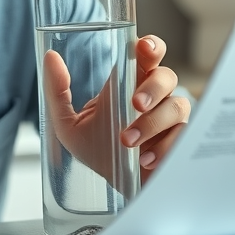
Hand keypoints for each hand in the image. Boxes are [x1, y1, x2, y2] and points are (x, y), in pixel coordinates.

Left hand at [42, 35, 187, 186]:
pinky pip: (183, 137)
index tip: (144, 48)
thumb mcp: (68, 124)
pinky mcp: (180, 143)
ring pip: (177, 106)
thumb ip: (57, 91)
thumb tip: (51, 57)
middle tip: (136, 104)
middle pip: (166, 76)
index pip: (147, 55)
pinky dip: (165, 148)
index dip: (151, 46)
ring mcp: (170, 119)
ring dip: (153, 123)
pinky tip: (146, 159)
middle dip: (153, 88)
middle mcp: (154, 97)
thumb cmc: (96, 150)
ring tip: (128, 141)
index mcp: (129, 84)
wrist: (113, 188)